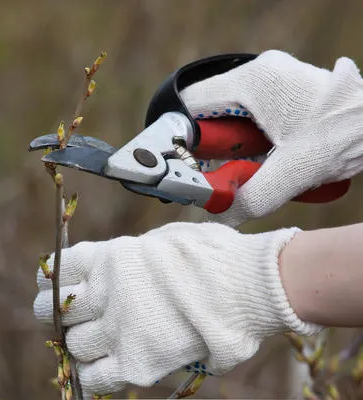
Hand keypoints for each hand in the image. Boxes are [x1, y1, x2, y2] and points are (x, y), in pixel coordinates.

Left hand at [33, 222, 321, 397]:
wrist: (248, 286)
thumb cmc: (216, 256)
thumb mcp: (165, 238)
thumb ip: (136, 254)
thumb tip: (125, 263)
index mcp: (111, 257)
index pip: (59, 269)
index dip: (53, 279)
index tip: (55, 285)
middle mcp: (106, 292)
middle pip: (57, 309)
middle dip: (61, 314)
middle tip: (73, 319)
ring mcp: (119, 329)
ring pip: (74, 344)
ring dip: (81, 345)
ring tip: (97, 344)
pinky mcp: (136, 363)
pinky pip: (95, 378)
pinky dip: (93, 376)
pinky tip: (104, 370)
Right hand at [179, 50, 362, 226]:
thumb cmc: (347, 135)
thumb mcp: (294, 172)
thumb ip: (251, 197)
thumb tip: (219, 218)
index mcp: (255, 82)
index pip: (192, 104)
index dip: (183, 136)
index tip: (186, 163)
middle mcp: (260, 72)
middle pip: (209, 109)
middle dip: (212, 144)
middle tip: (221, 170)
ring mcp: (273, 77)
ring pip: (228, 111)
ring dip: (231, 142)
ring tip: (249, 164)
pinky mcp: (284, 87)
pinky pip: (248, 110)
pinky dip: (248, 135)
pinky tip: (264, 154)